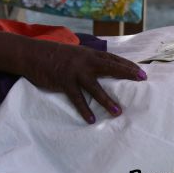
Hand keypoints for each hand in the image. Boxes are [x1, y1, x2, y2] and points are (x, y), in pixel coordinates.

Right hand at [22, 43, 145, 123]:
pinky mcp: (64, 81)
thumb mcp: (73, 53)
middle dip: (126, 73)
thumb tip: (101, 68)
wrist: (32, 54)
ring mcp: (74, 71)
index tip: (141, 71)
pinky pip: (77, 98)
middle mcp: (84, 61)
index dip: (127, 64)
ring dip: (107, 100)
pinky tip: (91, 119)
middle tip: (141, 80)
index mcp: (88, 53)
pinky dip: (84, 109)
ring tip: (118, 112)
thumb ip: (87, 59)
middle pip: (109, 66)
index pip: (112, 58)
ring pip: (95, 87)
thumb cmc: (53, 55)